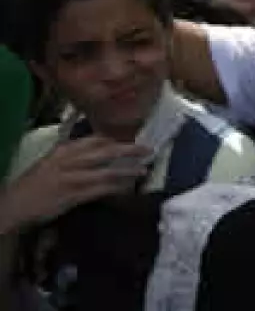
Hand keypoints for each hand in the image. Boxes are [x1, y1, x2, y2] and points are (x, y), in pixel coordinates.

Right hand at [1, 137, 150, 231]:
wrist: (14, 205)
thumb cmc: (33, 185)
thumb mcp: (51, 162)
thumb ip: (72, 155)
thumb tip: (97, 150)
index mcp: (63, 150)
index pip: (95, 140)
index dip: (115, 141)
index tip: (129, 141)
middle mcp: (69, 160)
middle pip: (106, 151)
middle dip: (129, 149)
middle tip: (148, 149)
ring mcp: (72, 178)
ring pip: (107, 170)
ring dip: (128, 170)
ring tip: (143, 169)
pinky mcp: (73, 195)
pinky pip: (100, 189)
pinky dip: (116, 188)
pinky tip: (127, 188)